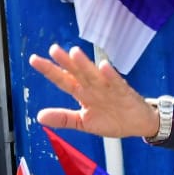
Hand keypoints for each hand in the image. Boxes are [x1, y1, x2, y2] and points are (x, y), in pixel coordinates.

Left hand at [28, 45, 159, 138]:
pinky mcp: (123, 92)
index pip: (63, 80)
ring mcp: (108, 88)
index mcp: (82, 93)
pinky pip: (116, 82)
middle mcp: (93, 86)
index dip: (49, 70)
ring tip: (74, 53)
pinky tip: (104, 67)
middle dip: (65, 62)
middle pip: (77, 72)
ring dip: (84, 64)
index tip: (34, 60)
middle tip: (54, 50)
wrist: (138, 124)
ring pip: (94, 74)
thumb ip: (63, 118)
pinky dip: (110, 75)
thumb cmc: (112, 119)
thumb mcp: (83, 123)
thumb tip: (40, 116)